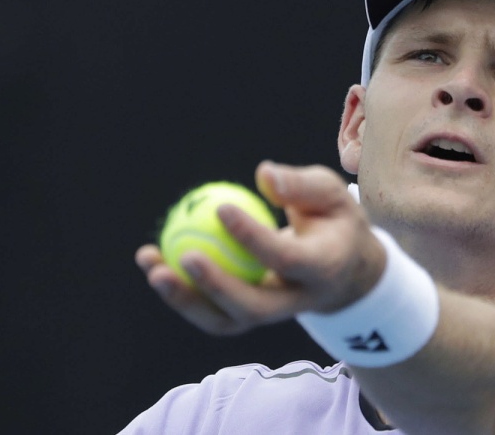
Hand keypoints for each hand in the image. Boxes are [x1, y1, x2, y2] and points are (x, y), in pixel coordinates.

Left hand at [135, 161, 386, 335]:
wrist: (344, 270)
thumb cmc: (334, 220)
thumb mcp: (332, 194)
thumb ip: (300, 185)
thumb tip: (263, 174)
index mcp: (324, 269)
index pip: (286, 258)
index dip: (252, 237)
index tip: (221, 208)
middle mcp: (298, 301)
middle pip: (254, 306)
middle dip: (216, 286)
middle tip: (182, 255)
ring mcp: (272, 315)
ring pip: (226, 320)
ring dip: (184, 298)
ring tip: (150, 263)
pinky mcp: (249, 317)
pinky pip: (210, 312)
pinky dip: (180, 292)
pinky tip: (153, 262)